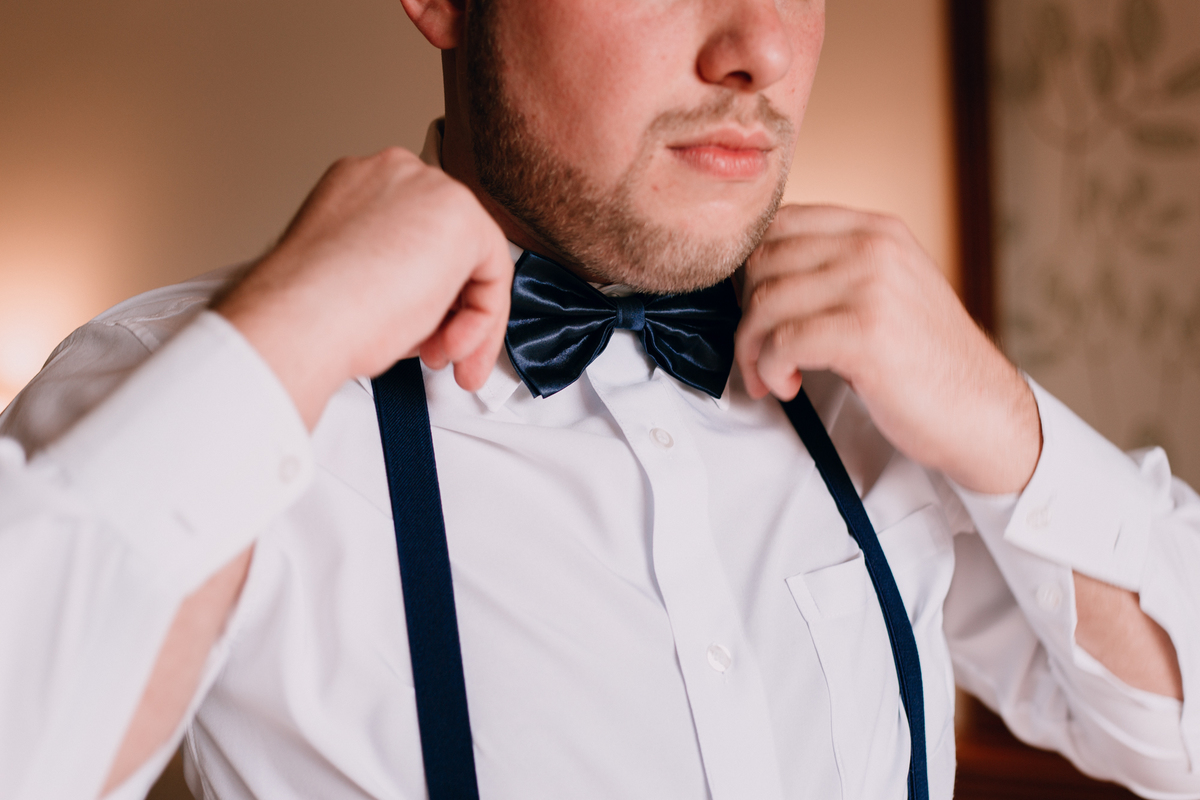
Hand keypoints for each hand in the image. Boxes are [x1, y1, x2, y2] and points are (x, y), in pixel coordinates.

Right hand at [216, 147, 512, 427]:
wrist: (299, 320)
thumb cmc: (313, 316)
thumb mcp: (358, 282)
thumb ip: (397, 276)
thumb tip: (429, 305)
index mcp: (360, 186)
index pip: (419, 239)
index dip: (430, 298)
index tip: (425, 340)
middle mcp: (396, 176)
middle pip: (452, 248)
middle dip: (452, 312)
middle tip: (442, 356)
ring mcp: (429, 188)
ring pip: (475, 261)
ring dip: (467, 322)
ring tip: (441, 358)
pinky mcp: (460, 215)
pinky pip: (494, 272)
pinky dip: (482, 319)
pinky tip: (453, 346)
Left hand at [735, 204, 1040, 493]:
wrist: (983, 411)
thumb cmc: (926, 362)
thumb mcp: (887, 291)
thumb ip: (836, 269)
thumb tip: (758, 276)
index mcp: (877, 229)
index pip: (778, 222)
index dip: (749, 270)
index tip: (754, 312)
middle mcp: (874, 246)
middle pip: (762, 261)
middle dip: (745, 314)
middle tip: (757, 353)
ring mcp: (872, 286)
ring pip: (765, 302)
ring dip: (752, 349)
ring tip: (770, 376)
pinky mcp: (867, 333)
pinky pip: (783, 342)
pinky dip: (770, 370)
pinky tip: (787, 385)